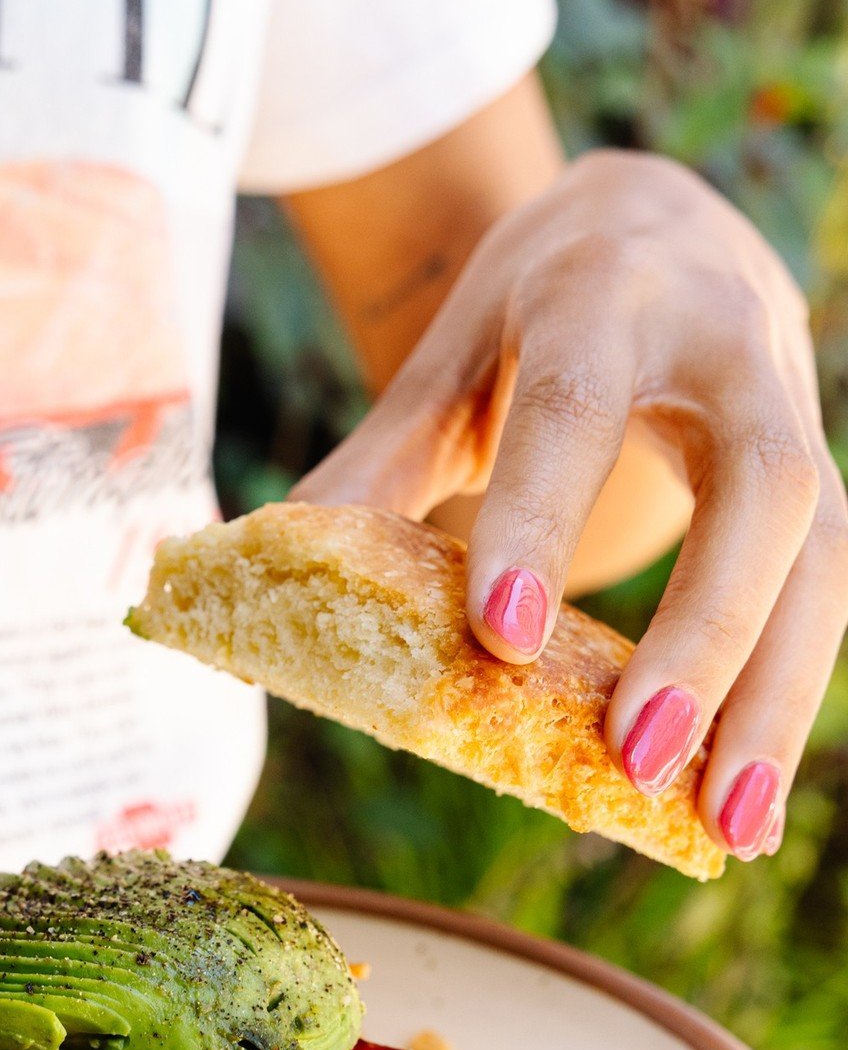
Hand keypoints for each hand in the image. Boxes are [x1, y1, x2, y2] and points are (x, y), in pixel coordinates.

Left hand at [296, 149, 847, 860]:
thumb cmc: (527, 310)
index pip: (575, 406)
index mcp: (600, 294)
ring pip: (826, 551)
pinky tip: (742, 800)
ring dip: (775, 697)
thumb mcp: (443, 364)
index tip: (501, 641)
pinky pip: (825, 588)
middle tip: (636, 759)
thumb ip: (372, 465)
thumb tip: (259, 572)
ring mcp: (792, 400)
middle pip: (759, 485)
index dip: (540, 520)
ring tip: (726, 828)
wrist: (650, 221)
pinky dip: (784, 695)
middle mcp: (725, 336)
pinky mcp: (818, 470)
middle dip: (705, 631)